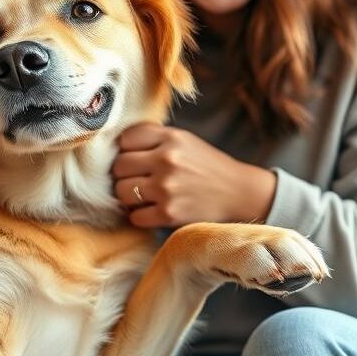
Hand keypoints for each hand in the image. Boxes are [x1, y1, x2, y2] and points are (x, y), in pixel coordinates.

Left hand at [111, 123, 276, 227]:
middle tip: (136, 179)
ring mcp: (167, 188)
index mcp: (171, 138)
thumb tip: (117, 149)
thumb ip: (155, 140)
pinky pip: (135, 216)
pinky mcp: (169, 214)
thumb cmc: (209, 167)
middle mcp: (167, 160)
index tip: (134, 157)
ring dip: (128, 196)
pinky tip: (152, 210)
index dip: (126, 149)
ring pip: (121, 192)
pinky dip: (140, 216)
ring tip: (143, 196)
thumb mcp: (186, 141)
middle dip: (124, 174)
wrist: (239, 193)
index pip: (126, 138)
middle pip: (119, 166)